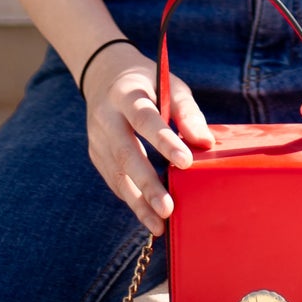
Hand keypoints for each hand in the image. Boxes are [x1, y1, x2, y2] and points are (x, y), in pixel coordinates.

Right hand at [84, 43, 213, 236]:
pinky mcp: (96, 155)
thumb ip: (187, 112)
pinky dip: (132, 200)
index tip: (186, 162)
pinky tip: (149, 216)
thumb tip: (204, 143)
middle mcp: (106, 117)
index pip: (145, 119)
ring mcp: (97, 139)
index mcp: (127, 94)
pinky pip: (114, 181)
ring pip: (117, 175)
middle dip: (147, 183)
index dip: (164, 141)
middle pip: (126, 153)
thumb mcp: (170, 85)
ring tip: (160, 224)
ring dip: (139, 202)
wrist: (104, 76)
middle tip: (168, 208)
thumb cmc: (148, 83)